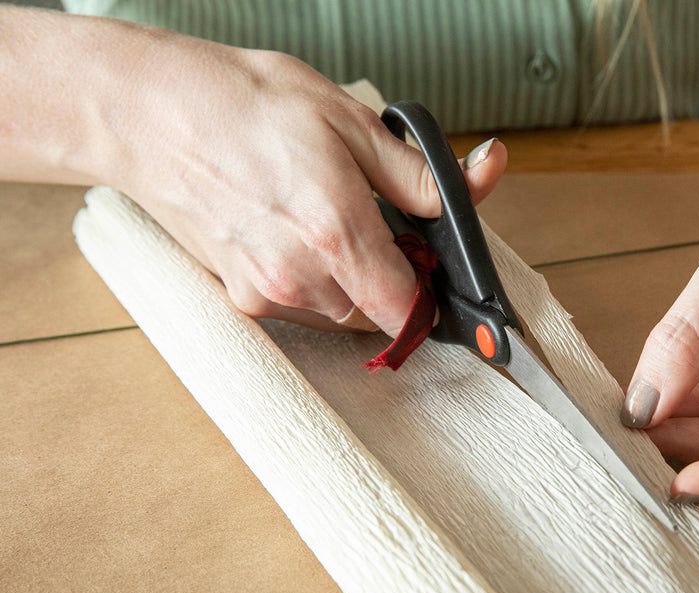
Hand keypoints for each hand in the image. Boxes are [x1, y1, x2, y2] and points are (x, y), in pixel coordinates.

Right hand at [106, 30, 505, 334]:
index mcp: (335, 232)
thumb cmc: (241, 104)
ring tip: (321, 215)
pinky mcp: (238, 293)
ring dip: (347, 278)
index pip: (406, 310)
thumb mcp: (347, 120)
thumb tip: (477, 183)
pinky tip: (289, 229)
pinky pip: (297, 303)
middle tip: (372, 221)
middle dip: (386, 275)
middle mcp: (299, 275)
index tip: (429, 272)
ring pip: (336, 309)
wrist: (148, 112)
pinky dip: (308, 278)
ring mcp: (264, 289)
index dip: (429, 298)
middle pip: (375, 310)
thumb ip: (415, 173)